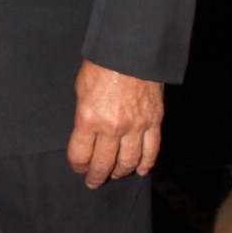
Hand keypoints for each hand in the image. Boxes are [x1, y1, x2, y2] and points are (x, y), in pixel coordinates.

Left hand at [67, 59, 164, 188]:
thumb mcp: (81, 88)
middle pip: (103, 164)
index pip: (80, 155)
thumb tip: (87, 132)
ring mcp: (135, 127)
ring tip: (115, 175)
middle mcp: (111, 128)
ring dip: (120, 172)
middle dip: (96, 176)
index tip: (78, 168)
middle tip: (93, 182)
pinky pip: (151, 150)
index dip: (77, 166)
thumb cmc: (103, 64)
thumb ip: (84, 114)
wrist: (133, 50)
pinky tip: (141, 170)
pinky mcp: (154, 122)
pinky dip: (146, 163)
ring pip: (128, 162)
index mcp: (88, 119)